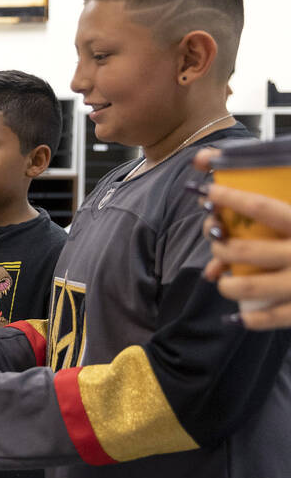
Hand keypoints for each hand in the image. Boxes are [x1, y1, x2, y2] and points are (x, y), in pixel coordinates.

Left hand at [193, 147, 290, 329]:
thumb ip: (275, 180)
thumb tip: (202, 159)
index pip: (260, 206)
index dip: (228, 198)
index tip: (207, 192)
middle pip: (244, 249)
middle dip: (219, 242)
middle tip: (216, 237)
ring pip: (247, 286)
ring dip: (226, 282)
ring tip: (221, 276)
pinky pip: (269, 318)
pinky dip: (249, 317)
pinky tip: (241, 312)